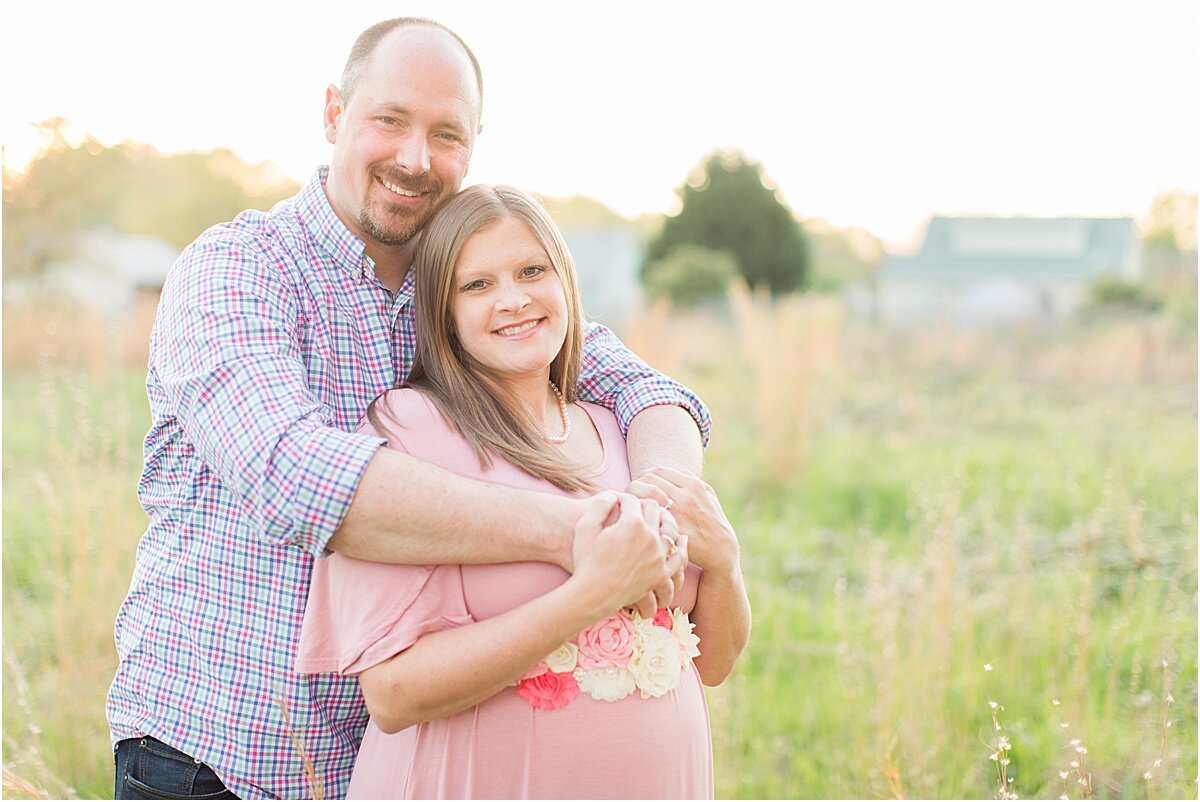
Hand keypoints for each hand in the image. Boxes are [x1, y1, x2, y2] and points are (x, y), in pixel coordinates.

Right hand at [570, 492, 687, 620]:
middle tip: (634, 509)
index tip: (617, 504)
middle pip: (654, 510)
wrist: (592, 593)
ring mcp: (658, 556)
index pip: (633, 500)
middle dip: (643, 506)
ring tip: (660, 518)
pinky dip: (681, 546)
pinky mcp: (661, 573)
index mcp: (632, 523)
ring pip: (671, 530)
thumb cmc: (586, 560)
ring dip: (666, 520)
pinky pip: (679, 557)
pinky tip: (680, 541)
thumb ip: (600, 504)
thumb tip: (615, 495)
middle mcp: (650, 537)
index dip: (623, 500)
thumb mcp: (586, 526)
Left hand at [628, 467, 739, 576]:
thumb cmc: (712, 520)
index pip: (657, 471)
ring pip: (645, 496)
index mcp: (692, 484)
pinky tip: (639, 520)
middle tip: (632, 496)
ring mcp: (678, 513)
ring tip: (634, 507)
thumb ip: (691, 480)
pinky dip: (641, 515)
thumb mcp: (708, 494)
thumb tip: (674, 471)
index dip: (644, 477)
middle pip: (647, 480)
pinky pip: (649, 515)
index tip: (640, 485)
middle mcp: (685, 495)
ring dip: (635, 500)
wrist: (720, 548)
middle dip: (636, 486)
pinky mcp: (673, 529)